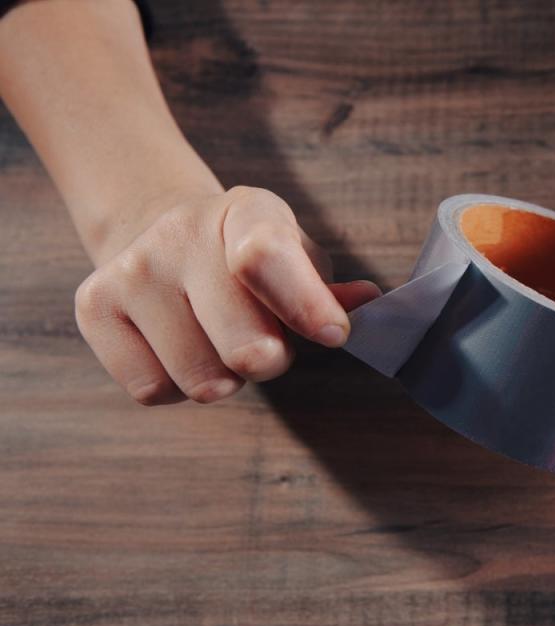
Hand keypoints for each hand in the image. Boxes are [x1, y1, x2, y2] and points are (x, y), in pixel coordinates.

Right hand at [74, 186, 380, 404]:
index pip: (266, 256)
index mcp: (246, 211)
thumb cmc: (248, 260)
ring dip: (222, 377)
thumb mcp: (297, 258)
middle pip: (243, 345)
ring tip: (217, 339)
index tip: (332, 335)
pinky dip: (177, 386)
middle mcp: (181, 232)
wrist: (161, 236)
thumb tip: (367, 304)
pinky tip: (179, 348)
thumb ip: (329, 291)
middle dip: (268, 361)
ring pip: (200, 379)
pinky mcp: (92, 306)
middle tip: (265, 343)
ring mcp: (131, 268)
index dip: (304, 305)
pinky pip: (153, 390)